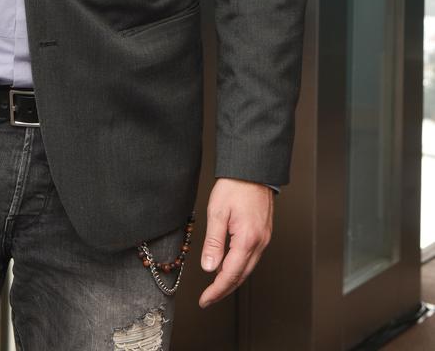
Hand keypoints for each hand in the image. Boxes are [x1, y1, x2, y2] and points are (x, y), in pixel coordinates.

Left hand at [198, 178, 272, 307]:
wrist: (252, 169)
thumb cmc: (235, 185)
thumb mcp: (217, 212)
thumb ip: (213, 243)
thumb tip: (209, 268)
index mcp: (247, 240)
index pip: (230, 275)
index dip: (216, 291)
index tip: (205, 300)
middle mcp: (259, 242)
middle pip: (241, 276)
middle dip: (224, 290)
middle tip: (208, 298)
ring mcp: (264, 238)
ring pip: (248, 268)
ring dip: (232, 279)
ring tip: (216, 286)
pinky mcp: (264, 233)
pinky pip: (252, 257)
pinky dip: (240, 267)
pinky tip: (230, 266)